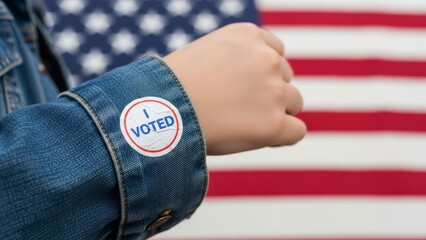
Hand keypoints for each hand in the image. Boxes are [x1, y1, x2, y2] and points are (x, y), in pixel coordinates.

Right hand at [164, 23, 305, 154]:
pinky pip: (296, 132)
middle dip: (268, 92)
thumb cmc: (173, 88)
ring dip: (275, 113)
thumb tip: (251, 81)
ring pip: (293, 103)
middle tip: (238, 109)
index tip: (244, 88)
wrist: (159, 113)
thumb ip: (235, 60)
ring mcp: (273, 91)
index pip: (274, 53)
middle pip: (285, 78)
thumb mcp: (206, 55)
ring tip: (244, 124)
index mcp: (249, 35)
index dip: (262, 74)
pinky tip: (261, 139)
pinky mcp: (273, 124)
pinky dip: (282, 137)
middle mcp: (266, 58)